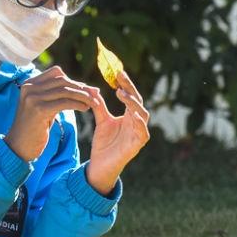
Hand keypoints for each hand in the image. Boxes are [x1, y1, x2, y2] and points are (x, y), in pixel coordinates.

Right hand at [5, 66, 103, 161]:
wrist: (19, 146)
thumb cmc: (34, 128)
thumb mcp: (45, 107)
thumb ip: (60, 95)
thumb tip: (89, 87)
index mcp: (29, 84)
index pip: (56, 73)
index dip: (73, 80)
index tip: (85, 90)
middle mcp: (29, 87)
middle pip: (62, 81)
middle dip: (81, 88)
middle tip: (95, 95)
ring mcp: (33, 98)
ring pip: (65, 91)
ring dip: (83, 96)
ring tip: (94, 103)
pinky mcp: (39, 109)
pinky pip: (64, 102)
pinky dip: (78, 104)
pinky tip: (86, 109)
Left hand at [86, 70, 149, 193]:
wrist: (100, 165)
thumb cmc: (103, 144)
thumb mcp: (101, 121)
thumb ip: (99, 106)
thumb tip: (93, 89)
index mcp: (129, 115)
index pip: (130, 95)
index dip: (126, 84)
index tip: (118, 72)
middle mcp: (136, 122)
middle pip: (137, 102)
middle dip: (130, 89)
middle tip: (120, 79)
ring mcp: (138, 133)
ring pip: (143, 114)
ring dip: (133, 104)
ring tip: (121, 94)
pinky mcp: (138, 145)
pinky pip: (143, 132)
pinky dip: (140, 123)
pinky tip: (134, 115)